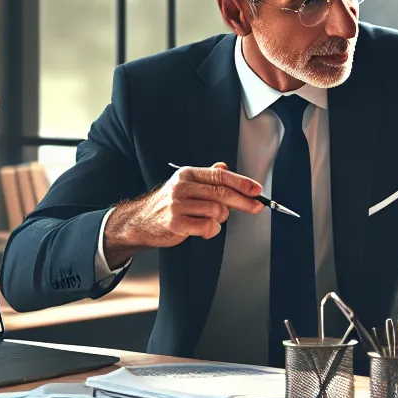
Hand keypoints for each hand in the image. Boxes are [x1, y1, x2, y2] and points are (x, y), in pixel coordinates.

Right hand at [104, 162, 262, 258]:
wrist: (140, 221)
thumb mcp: (185, 184)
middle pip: (221, 193)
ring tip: (211, 221)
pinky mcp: (176, 223)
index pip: (220, 176)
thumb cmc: (167, 203)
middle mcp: (182, 187)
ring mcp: (178, 205)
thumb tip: (224, 167)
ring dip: (220, 219)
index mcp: (187, 174)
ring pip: (216, 211)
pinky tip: (203, 230)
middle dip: (243, 201)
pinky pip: (207, 227)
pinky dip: (211, 230)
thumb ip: (206, 177)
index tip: (256, 190)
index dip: (241, 182)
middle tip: (256, 207)